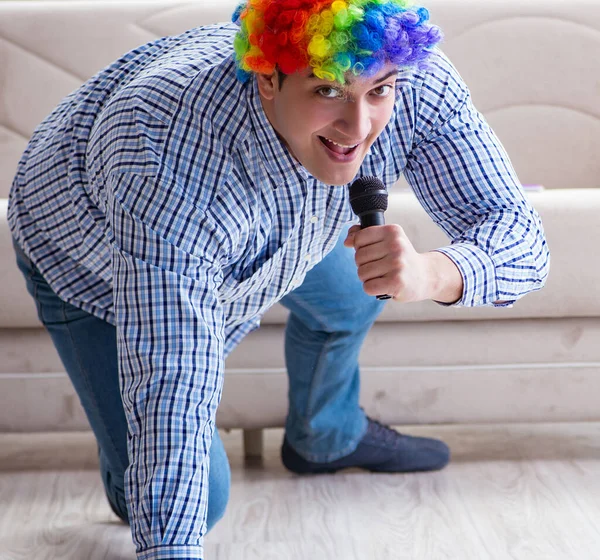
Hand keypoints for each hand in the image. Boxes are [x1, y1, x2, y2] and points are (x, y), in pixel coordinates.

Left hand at [343, 224, 463, 303]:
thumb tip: (347, 241)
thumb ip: (363, 235)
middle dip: (364, 265)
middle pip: (358, 257)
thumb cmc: (400, 258)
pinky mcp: (396, 282)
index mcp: (392, 231)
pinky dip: (372, 289)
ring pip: (362, 273)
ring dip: (368, 278)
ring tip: (383, 276)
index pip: (359, 238)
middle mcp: (396, 245)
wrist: (425, 276)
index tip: (374, 253)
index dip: (360, 248)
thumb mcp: (386, 240)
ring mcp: (397, 264)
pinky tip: (384, 285)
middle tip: (381, 267)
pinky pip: (368, 287)